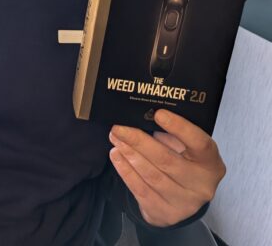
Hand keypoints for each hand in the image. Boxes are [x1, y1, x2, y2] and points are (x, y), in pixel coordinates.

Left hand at [109, 109, 225, 226]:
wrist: (182, 199)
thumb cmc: (183, 163)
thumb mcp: (186, 148)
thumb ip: (173, 134)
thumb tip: (146, 116)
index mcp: (211, 163)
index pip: (200, 143)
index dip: (180, 128)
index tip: (159, 114)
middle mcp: (201, 185)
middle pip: (167, 160)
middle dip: (139, 141)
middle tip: (119, 127)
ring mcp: (184, 203)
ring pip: (152, 175)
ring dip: (129, 154)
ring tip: (116, 138)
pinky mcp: (165, 213)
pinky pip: (141, 190)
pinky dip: (125, 171)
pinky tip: (117, 156)